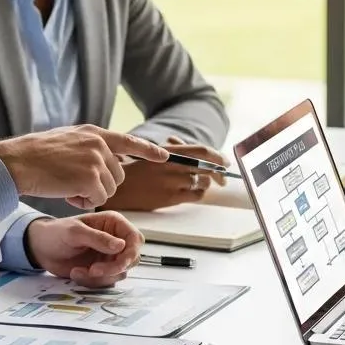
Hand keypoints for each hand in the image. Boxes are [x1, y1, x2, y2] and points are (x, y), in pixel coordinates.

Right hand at [0, 126, 167, 209]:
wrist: (18, 162)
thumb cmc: (36, 155)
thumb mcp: (68, 140)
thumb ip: (90, 146)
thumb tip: (110, 158)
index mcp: (94, 133)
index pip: (129, 142)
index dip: (148, 150)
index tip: (165, 156)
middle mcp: (99, 144)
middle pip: (119, 175)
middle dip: (102, 184)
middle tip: (76, 184)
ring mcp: (96, 160)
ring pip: (110, 189)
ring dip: (91, 194)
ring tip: (68, 187)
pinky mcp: (90, 178)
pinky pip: (98, 198)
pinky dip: (84, 202)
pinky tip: (67, 194)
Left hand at [25, 211, 143, 286]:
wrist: (41, 249)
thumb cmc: (57, 233)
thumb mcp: (75, 232)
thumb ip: (98, 238)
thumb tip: (122, 245)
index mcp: (114, 224)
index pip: (135, 239)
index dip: (131, 253)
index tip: (120, 264)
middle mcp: (116, 240)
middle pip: (131, 258)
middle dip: (114, 268)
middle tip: (93, 271)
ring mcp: (110, 256)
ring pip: (120, 273)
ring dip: (100, 277)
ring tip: (77, 271)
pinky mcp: (102, 270)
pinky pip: (107, 282)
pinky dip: (92, 282)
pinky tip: (76, 273)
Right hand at [106, 137, 229, 211]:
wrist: (118, 188)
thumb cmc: (135, 169)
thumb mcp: (152, 152)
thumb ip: (174, 149)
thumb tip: (190, 146)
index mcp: (168, 152)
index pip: (202, 151)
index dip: (218, 156)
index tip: (225, 162)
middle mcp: (172, 166)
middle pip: (207, 168)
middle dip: (219, 173)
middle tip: (223, 178)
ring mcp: (171, 183)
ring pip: (202, 182)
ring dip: (205, 183)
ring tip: (200, 183)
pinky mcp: (170, 198)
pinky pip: (195, 196)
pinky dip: (198, 193)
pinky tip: (193, 192)